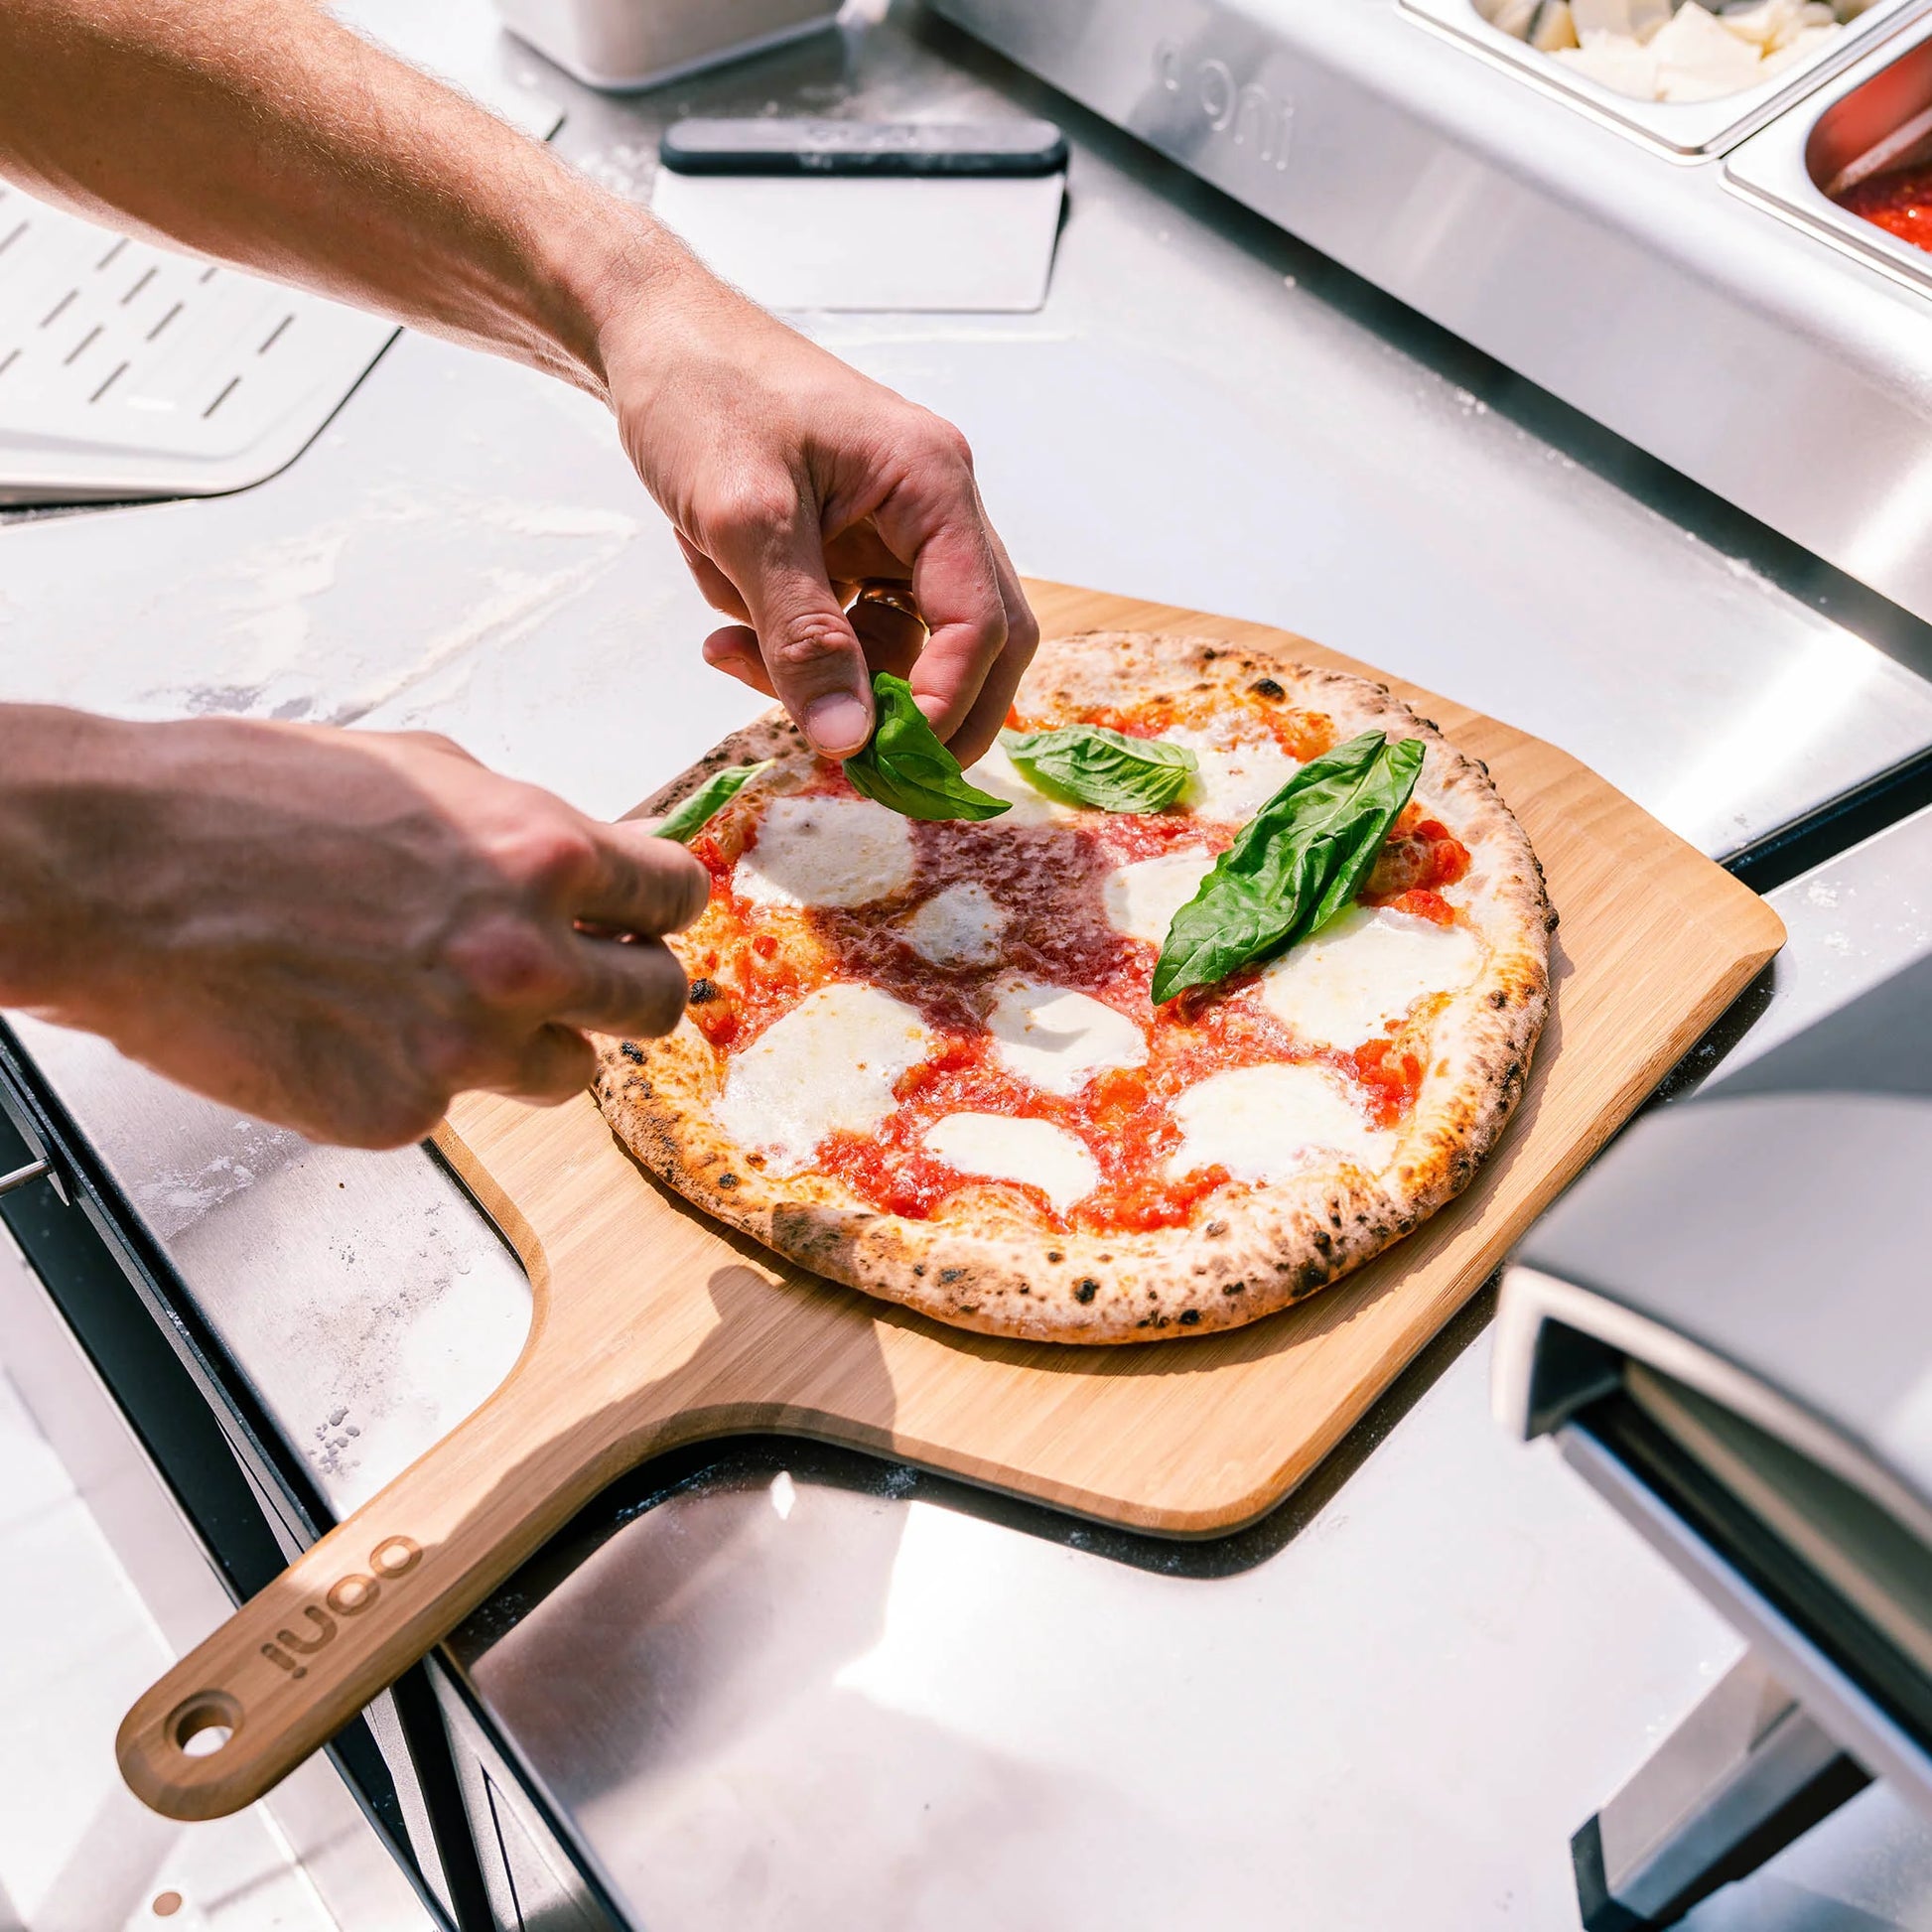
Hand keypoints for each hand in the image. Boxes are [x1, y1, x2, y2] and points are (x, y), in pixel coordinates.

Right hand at [3, 711, 707, 1147]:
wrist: (115, 872)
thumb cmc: (248, 799)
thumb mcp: (427, 773)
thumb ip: (532, 833)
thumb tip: (600, 864)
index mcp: (543, 856)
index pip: (677, 900)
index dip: (659, 909)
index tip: (644, 917)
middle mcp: (524, 960)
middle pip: (655, 1002)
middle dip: (627, 985)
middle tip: (588, 976)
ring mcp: (466, 1048)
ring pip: (571, 1072)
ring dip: (536, 1042)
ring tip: (452, 1001)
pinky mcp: (402, 1111)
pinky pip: (459, 1103)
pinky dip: (426, 1072)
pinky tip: (357, 1024)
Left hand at [599, 272, 1038, 765]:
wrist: (650, 338)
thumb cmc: (700, 394)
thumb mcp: (744, 521)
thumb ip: (801, 635)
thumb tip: (852, 740)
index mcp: (932, 483)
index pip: (983, 622)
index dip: (946, 705)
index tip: (882, 759)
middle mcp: (935, 508)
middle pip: (976, 642)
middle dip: (916, 711)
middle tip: (855, 764)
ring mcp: (898, 530)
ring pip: (902, 646)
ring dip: (825, 670)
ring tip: (728, 644)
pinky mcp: (857, 548)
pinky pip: (851, 627)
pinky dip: (796, 643)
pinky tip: (727, 615)